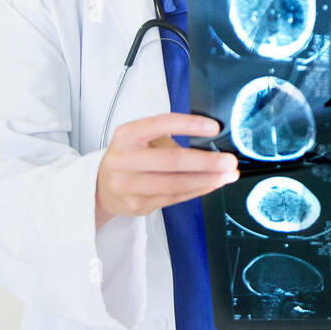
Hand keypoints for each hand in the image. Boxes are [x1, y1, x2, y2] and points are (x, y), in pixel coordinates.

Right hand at [95, 114, 235, 228]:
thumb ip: (170, 136)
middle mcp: (124, 160)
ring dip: (206, 180)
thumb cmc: (131, 156)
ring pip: (175, 184)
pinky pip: (174, 197)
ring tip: (227, 175)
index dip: (189, 125)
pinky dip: (198, 190)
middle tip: (229, 161)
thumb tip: (211, 139)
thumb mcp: (141, 138)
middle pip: (171, 160)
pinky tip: (212, 184)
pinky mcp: (137, 205)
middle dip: (206, 162)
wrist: (101, 187)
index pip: (160, 124)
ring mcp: (128, 185)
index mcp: (127, 135)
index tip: (214, 127)